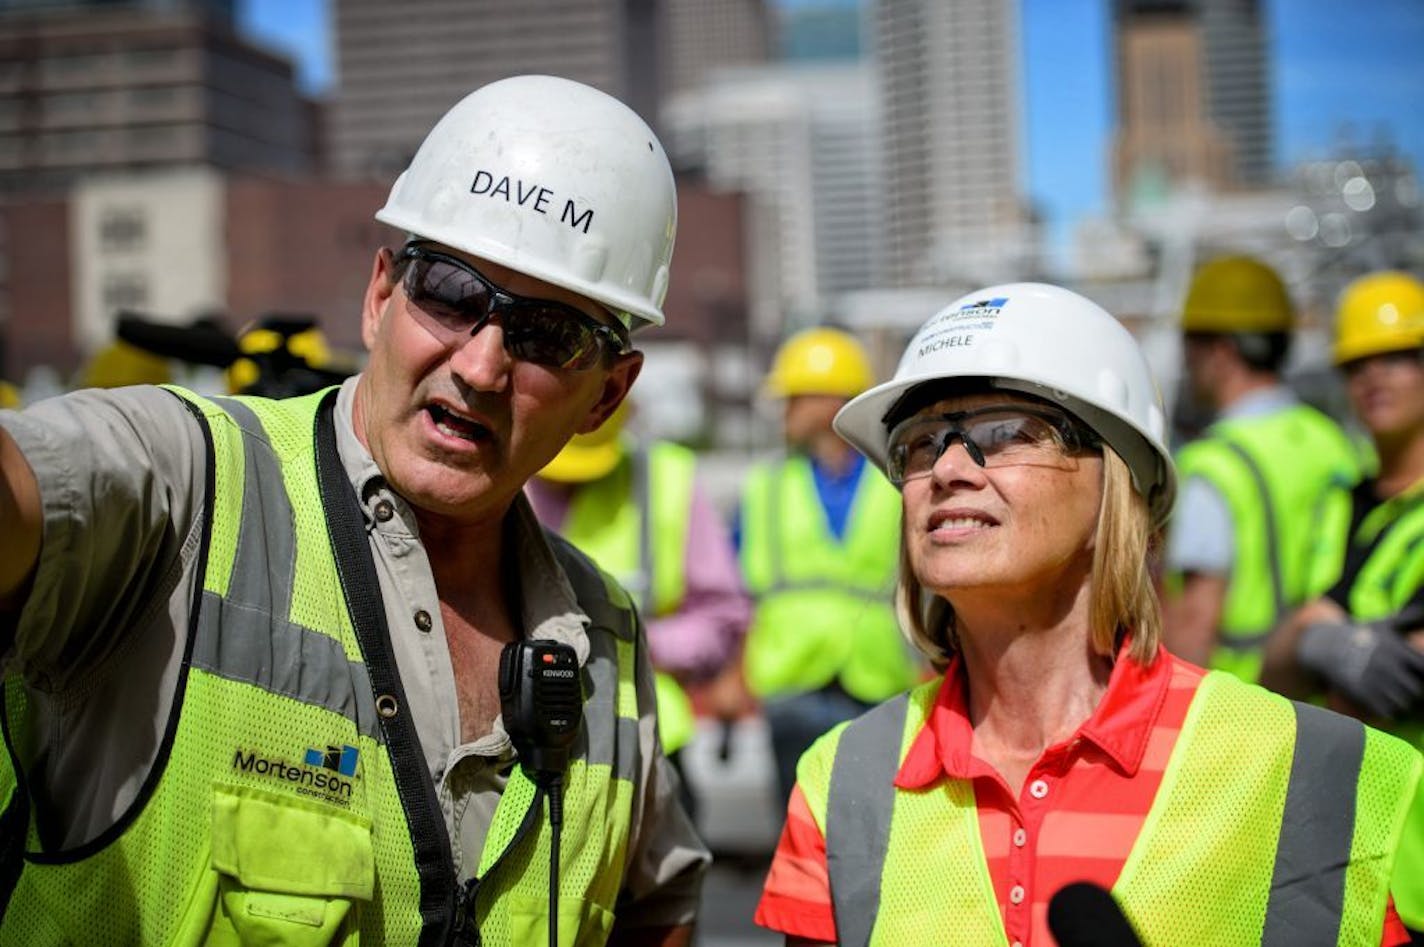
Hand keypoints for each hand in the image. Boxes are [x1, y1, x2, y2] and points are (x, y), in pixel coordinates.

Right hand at [1296, 613, 1423, 718]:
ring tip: (1395, 698)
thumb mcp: (1382, 624)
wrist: (1324, 646)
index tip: (1418, 675)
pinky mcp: (1361, 693)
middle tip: (1406, 690)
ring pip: (1403, 703)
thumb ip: (1407, 619)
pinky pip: (1386, 711)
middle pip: (1416, 689)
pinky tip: (1383, 704)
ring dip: (1402, 703)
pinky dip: (1388, 711)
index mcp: (1396, 649)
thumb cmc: (1359, 635)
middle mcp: (1387, 664)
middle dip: (1414, 692)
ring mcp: (1373, 679)